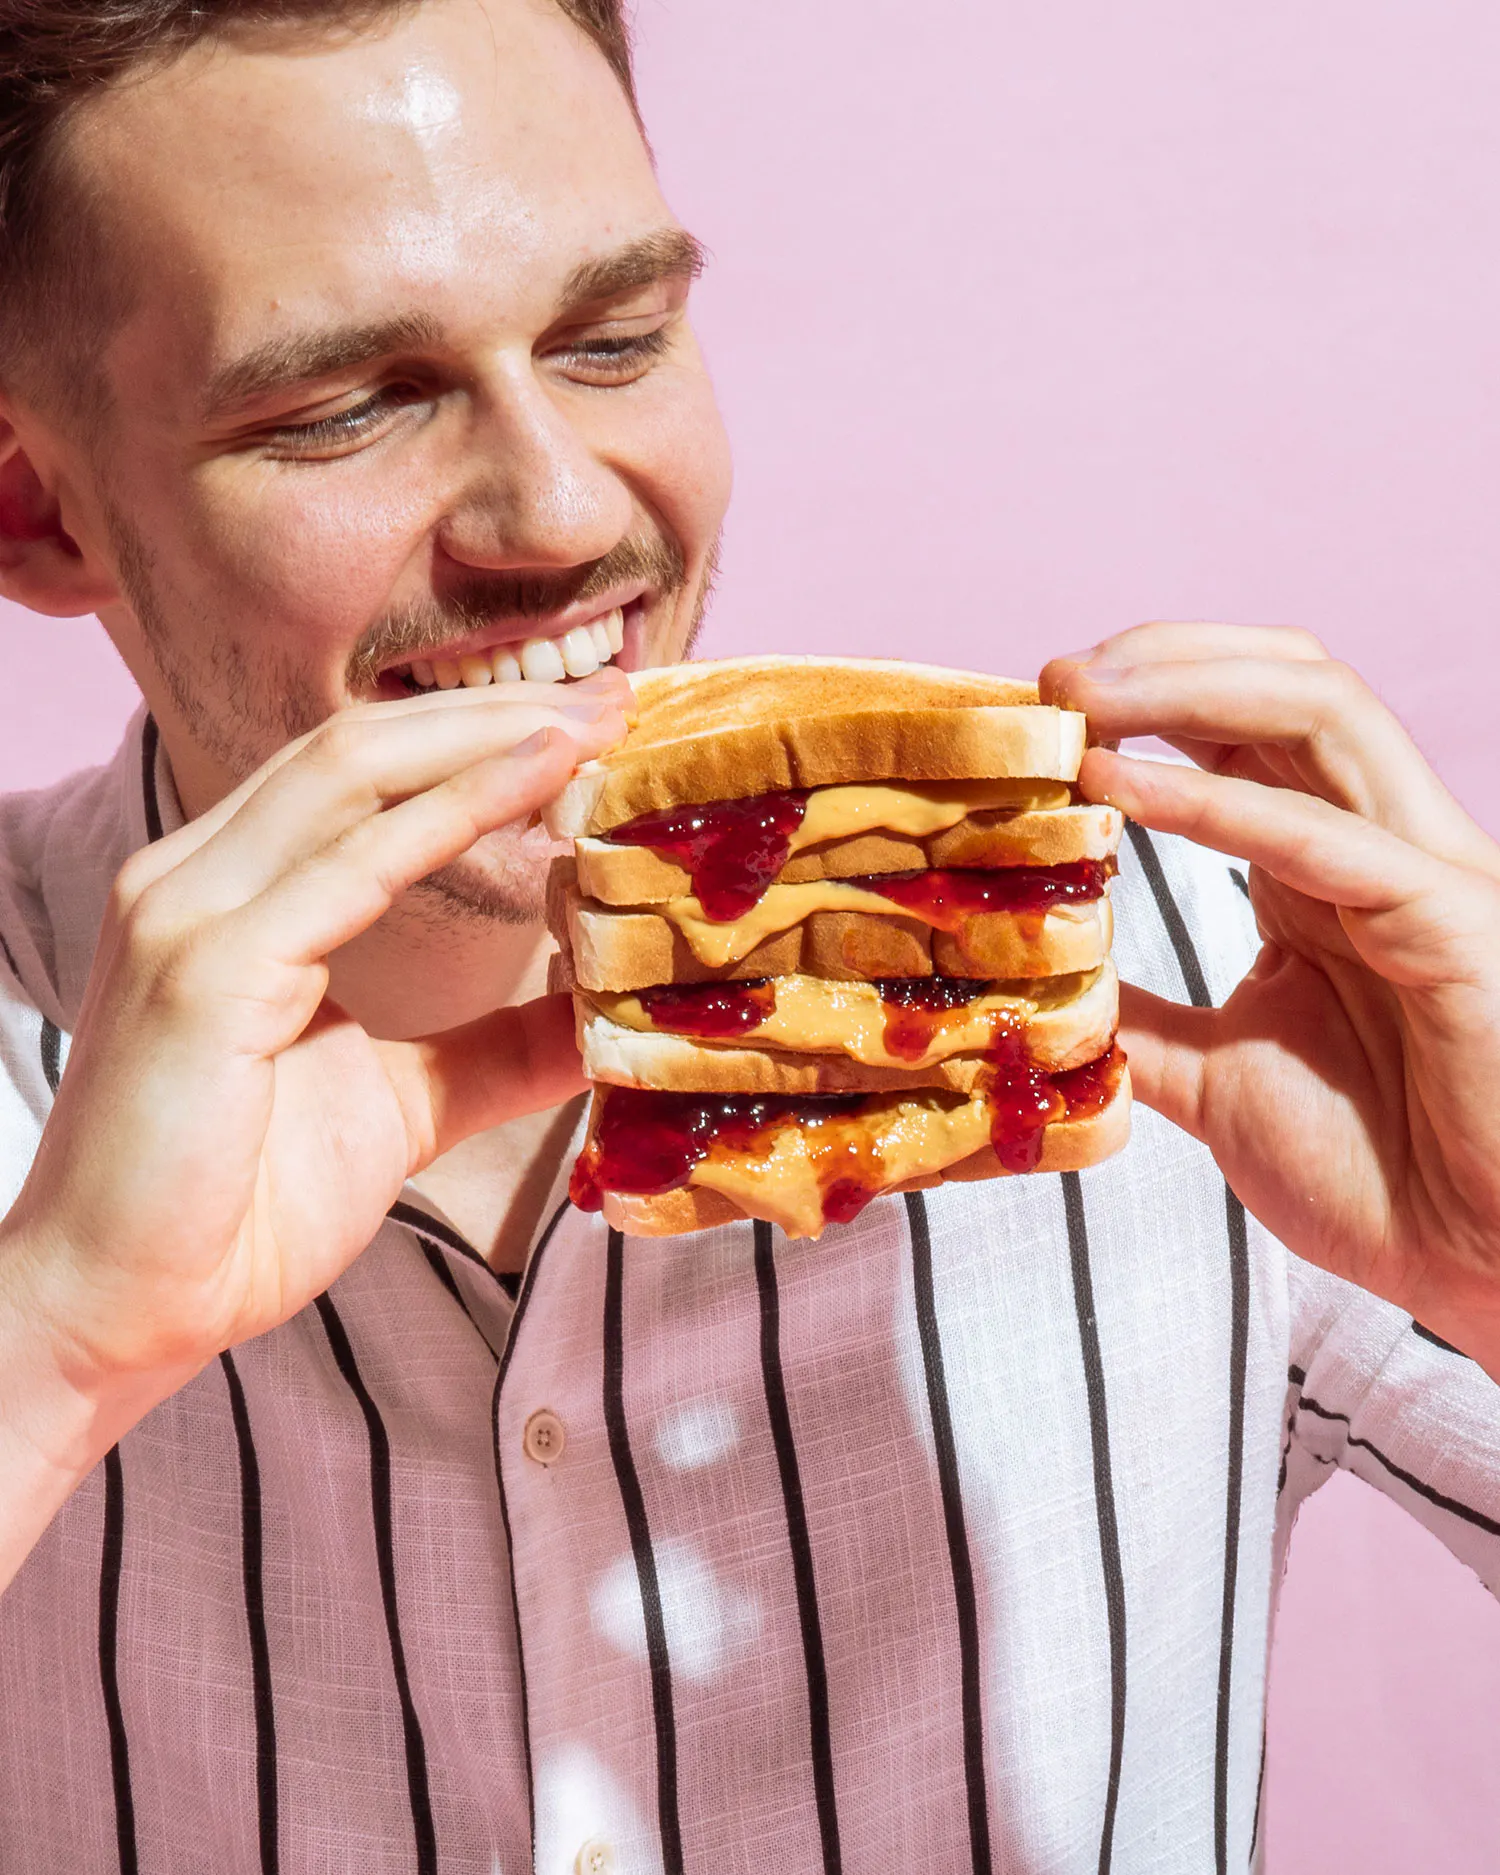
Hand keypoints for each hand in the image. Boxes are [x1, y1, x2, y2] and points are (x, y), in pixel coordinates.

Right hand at [3, 670, 628, 1396]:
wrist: (122, 1313)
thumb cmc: (235, 1208)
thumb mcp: (400, 1103)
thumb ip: (493, 1052)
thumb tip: (595, 1019)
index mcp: (225, 896)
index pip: (358, 773)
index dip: (474, 736)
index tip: (590, 724)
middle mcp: (191, 877)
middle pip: (359, 745)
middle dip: (494, 711)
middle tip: (617, 694)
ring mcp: (186, 912)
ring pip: (353, 774)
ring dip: (486, 737)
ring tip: (595, 722)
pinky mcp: (204, 968)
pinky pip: (352, 864)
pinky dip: (455, 813)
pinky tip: (540, 785)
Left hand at [1042, 624, 1499, 1372]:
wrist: (1479, 1266)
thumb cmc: (1381, 1170)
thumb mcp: (1214, 1078)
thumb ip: (1140, 1023)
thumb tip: (1047, 990)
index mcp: (1326, 868)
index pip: (1245, 728)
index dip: (1144, 695)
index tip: (1039, 710)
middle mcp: (1378, 846)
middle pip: (1286, 685)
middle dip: (1161, 658)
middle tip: (1051, 676)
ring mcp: (1422, 875)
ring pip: (1324, 711)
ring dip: (1188, 686)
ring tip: (1080, 694)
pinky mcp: (1453, 925)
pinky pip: (1329, 839)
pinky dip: (1216, 803)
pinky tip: (1121, 789)